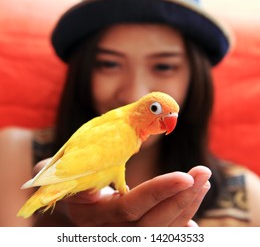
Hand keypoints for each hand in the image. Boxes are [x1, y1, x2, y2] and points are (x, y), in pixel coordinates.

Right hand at [34, 163, 210, 226]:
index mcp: (95, 214)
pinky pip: (162, 234)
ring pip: (163, 229)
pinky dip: (180, 223)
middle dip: (182, 198)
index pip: (131, 207)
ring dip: (187, 205)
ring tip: (203, 181)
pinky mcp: (137, 231)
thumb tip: (42, 169)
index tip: (185, 176)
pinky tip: (194, 213)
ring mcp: (127, 234)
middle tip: (203, 173)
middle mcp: (112, 230)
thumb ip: (52, 172)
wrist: (75, 200)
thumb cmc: (69, 181)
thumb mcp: (61, 174)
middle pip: (154, 222)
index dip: (158, 193)